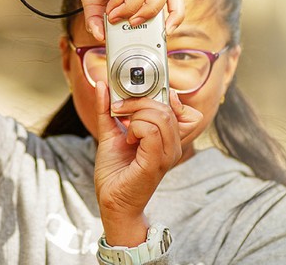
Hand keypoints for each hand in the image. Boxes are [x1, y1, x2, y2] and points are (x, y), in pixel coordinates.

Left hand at [93, 82, 201, 245]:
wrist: (111, 202)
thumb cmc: (115, 172)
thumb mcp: (111, 133)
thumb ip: (107, 109)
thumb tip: (102, 85)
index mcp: (168, 138)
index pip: (182, 109)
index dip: (166, 97)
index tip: (139, 97)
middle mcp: (173, 146)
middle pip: (167, 107)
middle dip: (139, 101)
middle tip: (118, 110)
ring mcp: (168, 155)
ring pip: (161, 116)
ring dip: (136, 114)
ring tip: (124, 128)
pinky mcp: (156, 162)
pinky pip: (152, 131)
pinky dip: (135, 128)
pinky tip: (128, 139)